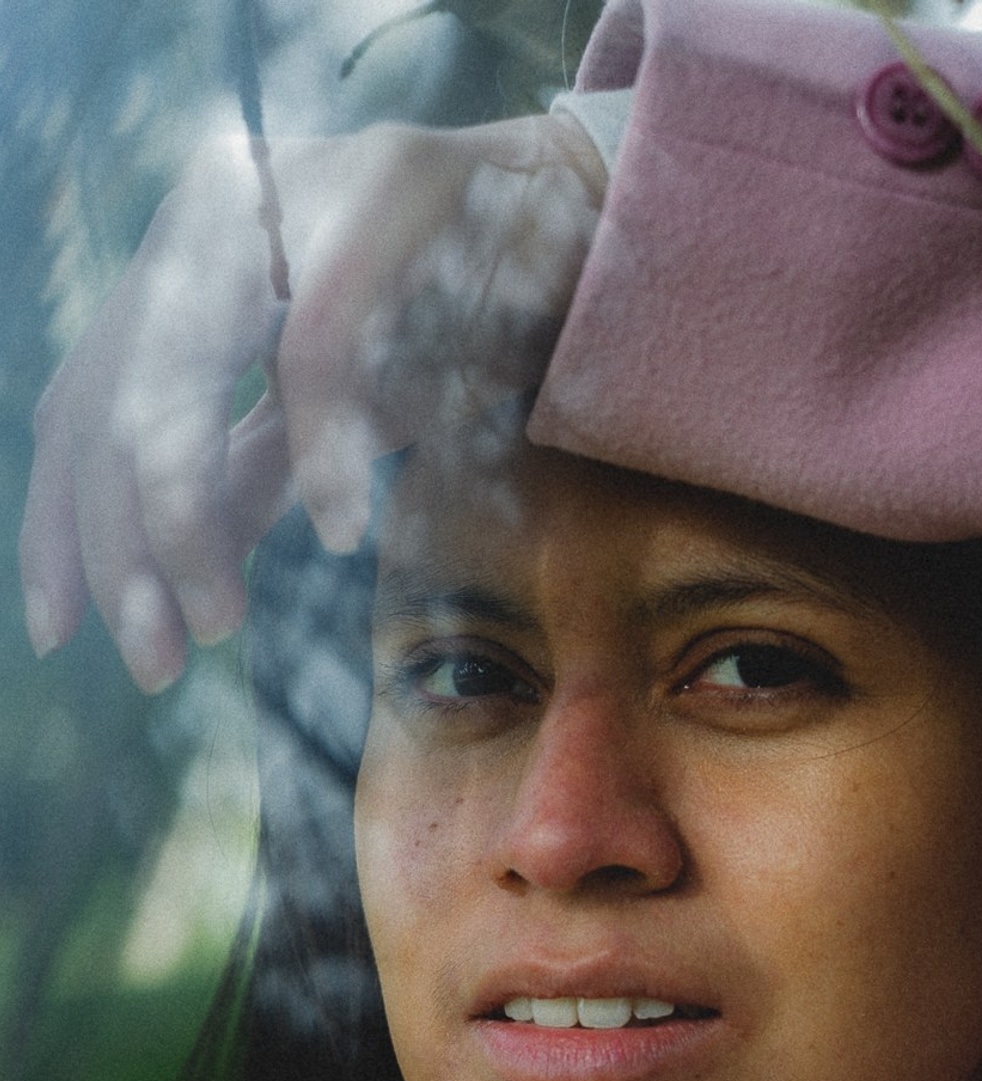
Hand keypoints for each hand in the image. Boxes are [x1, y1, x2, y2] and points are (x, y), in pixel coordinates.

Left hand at [19, 113, 604, 690]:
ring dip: (186, 521)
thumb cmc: (460, 334)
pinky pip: (319, 346)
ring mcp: (289, 193)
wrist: (593, 239)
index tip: (61, 635)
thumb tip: (172, 578)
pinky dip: (323, 451)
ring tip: (218, 621)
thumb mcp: (329, 427)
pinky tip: (340, 532)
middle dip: (123, 551)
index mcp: (186, 265)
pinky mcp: (380, 189)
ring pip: (180, 373)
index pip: (81, 404)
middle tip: (155, 662)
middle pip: (114, 398)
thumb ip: (247, 478)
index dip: (59, 524)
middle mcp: (214, 216)